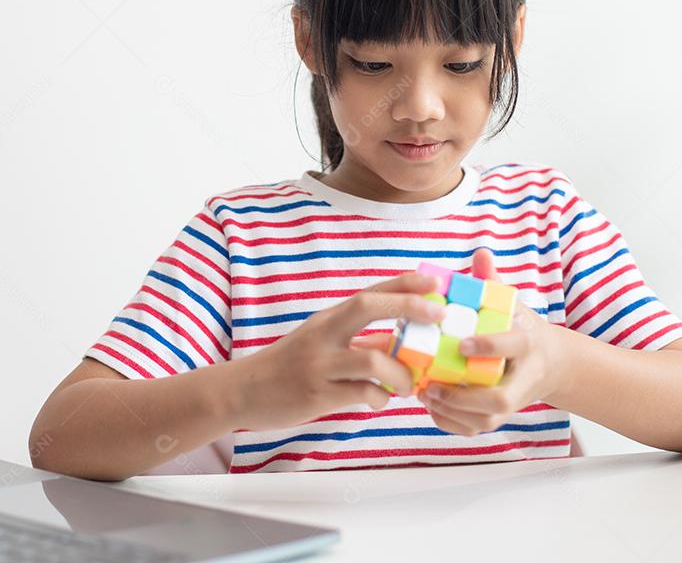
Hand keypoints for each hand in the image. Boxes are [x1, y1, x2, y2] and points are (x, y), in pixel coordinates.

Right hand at [231, 271, 442, 431]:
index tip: (435, 279)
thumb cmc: (289, 366)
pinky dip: (379, 399)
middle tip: (438, 318)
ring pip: (371, 361)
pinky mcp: (317, 394)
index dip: (404, 283)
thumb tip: (400, 342)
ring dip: (400, 374)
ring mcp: (319, 364)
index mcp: (328, 318)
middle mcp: (324, 334)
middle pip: (368, 306)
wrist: (243, 390)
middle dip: (408, 306)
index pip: (370, 291)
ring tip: (408, 385)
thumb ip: (358, 340)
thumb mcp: (321, 342)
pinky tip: (378, 401)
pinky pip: (360, 394)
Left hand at [417, 248, 567, 435]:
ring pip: (486, 419)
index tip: (461, 343)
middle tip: (431, 383)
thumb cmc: (520, 327)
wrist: (549, 363)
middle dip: (464, 395)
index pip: (511, 346)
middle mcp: (522, 377)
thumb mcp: (511, 302)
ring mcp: (513, 400)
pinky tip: (430, 406)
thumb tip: (481, 253)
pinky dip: (452, 422)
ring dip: (452, 412)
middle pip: (500, 398)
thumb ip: (493, 281)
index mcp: (526, 343)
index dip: (488, 346)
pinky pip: (476, 428)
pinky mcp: (501, 415)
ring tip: (424, 393)